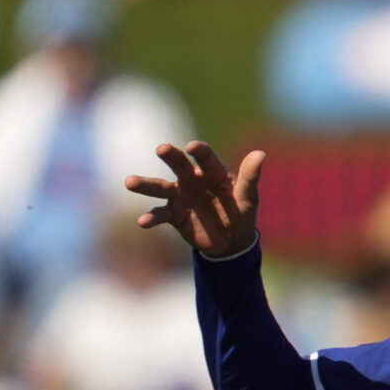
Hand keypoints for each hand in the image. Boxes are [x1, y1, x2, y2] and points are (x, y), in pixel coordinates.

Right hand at [126, 141, 265, 258]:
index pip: (205, 157)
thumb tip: (260, 154)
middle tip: (161, 149)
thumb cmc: (241, 213)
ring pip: (160, 187)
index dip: (199, 152)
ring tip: (129, 182)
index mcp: (211, 170)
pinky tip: (143, 222)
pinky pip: (160, 214)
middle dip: (171, 156)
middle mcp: (192, 178)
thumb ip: (250, 177)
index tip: (193, 149)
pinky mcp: (173, 214)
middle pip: (179, 164)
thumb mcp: (248, 198)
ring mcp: (180, 195)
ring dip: (145, 184)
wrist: (231, 240)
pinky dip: (151, 218)